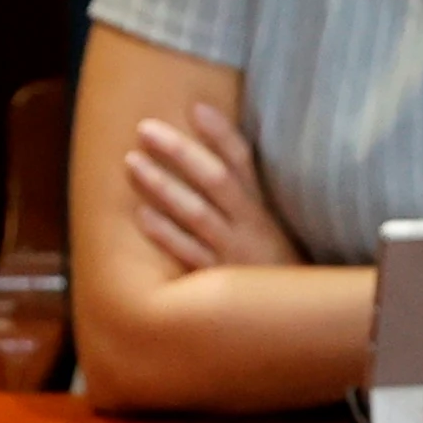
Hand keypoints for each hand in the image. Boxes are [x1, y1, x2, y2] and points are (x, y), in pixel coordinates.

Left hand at [126, 104, 302, 275]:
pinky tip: (142, 214)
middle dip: (180, 152)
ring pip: (197, 213)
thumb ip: (241, 190)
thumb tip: (205, 150)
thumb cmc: (268, 262)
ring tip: (132, 162)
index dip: (222, 133)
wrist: (291, 315)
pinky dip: (166, 234)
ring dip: (163, 186)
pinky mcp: (218, 281)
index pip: (243, 160)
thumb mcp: (265, 223)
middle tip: (146, 129)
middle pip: (215, 180)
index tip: (196, 107)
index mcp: (262, 206)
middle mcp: (250, 225)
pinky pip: (189, 254)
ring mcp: (233, 252)